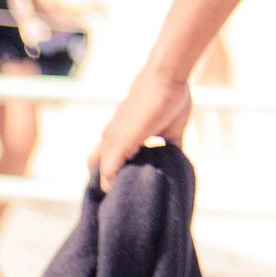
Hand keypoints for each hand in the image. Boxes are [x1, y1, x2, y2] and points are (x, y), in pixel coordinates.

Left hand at [94, 62, 193, 191]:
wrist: (166, 77)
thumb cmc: (169, 97)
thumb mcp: (171, 130)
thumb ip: (171, 148)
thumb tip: (179, 163)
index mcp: (121, 134)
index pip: (107, 159)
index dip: (115, 175)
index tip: (127, 189)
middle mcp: (110, 137)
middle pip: (95, 166)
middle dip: (107, 182)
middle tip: (123, 195)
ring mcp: (111, 140)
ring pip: (98, 171)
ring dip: (110, 185)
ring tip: (124, 199)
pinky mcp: (117, 144)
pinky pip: (107, 173)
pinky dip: (113, 186)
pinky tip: (125, 196)